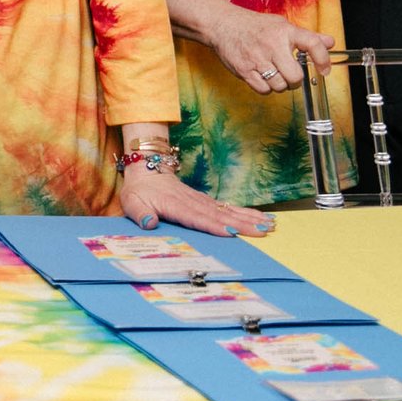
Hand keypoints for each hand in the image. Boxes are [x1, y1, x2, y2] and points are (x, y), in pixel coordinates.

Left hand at [120, 167, 272, 237]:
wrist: (146, 168)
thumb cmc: (139, 190)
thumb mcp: (131, 202)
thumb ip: (139, 213)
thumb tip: (149, 223)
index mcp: (176, 205)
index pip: (197, 217)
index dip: (214, 225)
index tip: (231, 232)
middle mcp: (193, 202)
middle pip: (220, 215)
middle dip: (242, 224)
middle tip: (263, 231)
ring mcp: (202, 200)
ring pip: (228, 210)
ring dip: (249, 218)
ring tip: (270, 225)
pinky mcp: (206, 201)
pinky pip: (228, 207)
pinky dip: (246, 212)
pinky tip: (262, 217)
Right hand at [184, 0, 336, 93]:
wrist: (222, 25)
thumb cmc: (255, 26)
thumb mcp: (282, 25)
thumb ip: (306, 37)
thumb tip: (330, 42)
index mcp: (285, 31)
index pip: (313, 44)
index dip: (323, 60)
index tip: (324, 70)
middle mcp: (272, 45)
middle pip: (295, 76)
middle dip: (295, 79)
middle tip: (290, 73)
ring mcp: (257, 59)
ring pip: (280, 86)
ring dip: (280, 84)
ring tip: (273, 73)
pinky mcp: (244, 70)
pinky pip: (264, 90)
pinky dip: (266, 88)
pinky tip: (262, 76)